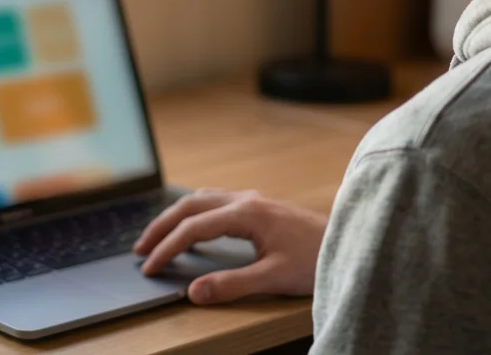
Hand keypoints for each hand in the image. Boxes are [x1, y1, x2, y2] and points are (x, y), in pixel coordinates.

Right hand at [133, 188, 327, 304]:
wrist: (351, 243)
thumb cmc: (317, 259)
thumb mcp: (274, 278)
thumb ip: (231, 285)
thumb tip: (194, 291)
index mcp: (246, 213)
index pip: (192, 229)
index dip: (167, 249)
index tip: (149, 268)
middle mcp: (246, 199)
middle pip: (190, 205)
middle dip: (161, 226)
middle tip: (139, 249)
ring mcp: (254, 199)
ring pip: (202, 199)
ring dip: (176, 216)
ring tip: (158, 237)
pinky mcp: (260, 205)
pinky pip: (216, 201)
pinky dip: (194, 213)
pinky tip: (193, 227)